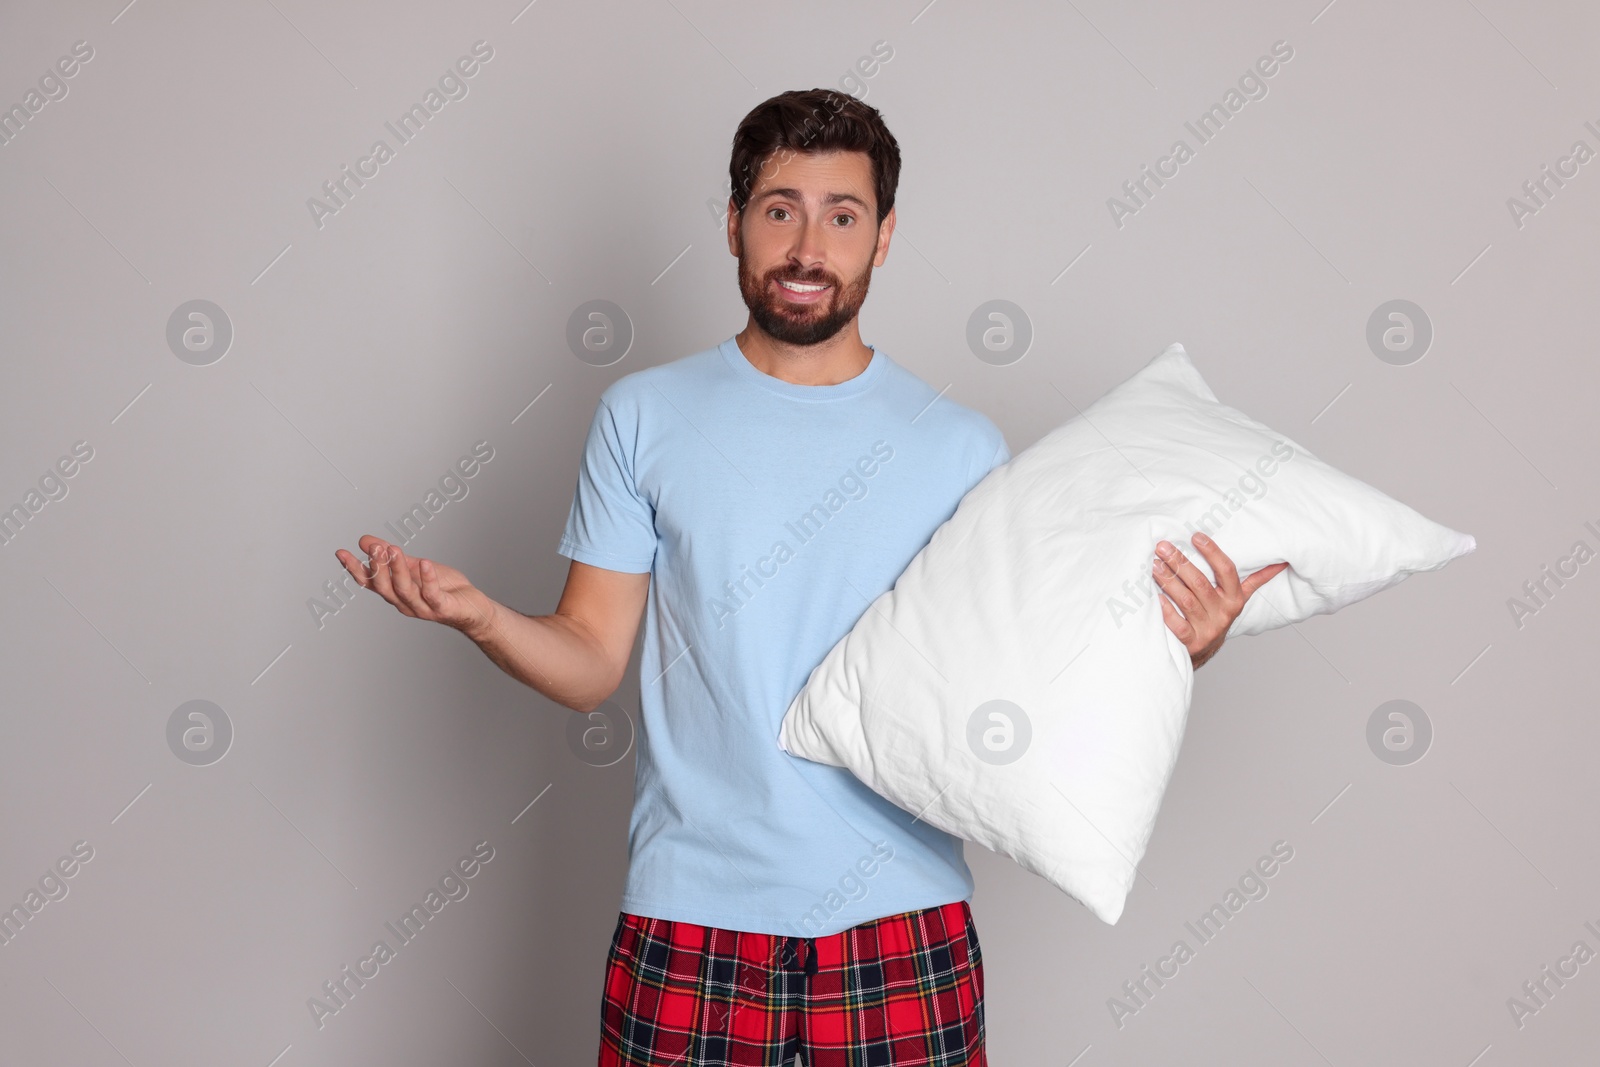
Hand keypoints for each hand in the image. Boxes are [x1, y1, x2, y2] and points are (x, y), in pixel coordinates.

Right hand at [334, 536, 494, 638]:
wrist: (472, 608)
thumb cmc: (443, 588)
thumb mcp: (413, 567)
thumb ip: (391, 556)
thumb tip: (364, 540)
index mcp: (395, 593)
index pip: (370, 582)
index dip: (355, 569)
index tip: (341, 552)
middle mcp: (405, 603)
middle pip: (384, 587)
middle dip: (378, 567)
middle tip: (375, 547)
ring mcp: (423, 608)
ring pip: (404, 590)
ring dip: (397, 570)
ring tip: (394, 550)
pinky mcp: (442, 608)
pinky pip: (432, 594)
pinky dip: (427, 579)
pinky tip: (424, 563)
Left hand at [1151, 533, 1287, 669]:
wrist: (1204, 649)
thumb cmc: (1218, 615)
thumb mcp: (1238, 598)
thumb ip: (1256, 579)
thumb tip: (1281, 562)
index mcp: (1235, 598)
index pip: (1227, 571)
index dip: (1212, 552)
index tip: (1196, 536)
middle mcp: (1223, 613)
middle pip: (1201, 584)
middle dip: (1181, 563)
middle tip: (1163, 547)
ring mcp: (1207, 628)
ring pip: (1187, 601)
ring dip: (1169, 581)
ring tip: (1155, 565)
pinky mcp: (1191, 642)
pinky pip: (1178, 625)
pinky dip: (1167, 611)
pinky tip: (1156, 597)